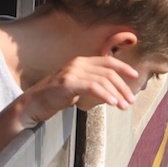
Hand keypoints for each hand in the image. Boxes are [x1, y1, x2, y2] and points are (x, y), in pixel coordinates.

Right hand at [17, 55, 139, 126]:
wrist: (32, 104)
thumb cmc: (54, 97)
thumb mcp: (75, 86)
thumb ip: (90, 83)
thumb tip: (111, 90)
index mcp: (80, 62)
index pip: (107, 61)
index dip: (123, 67)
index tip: (135, 76)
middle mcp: (77, 63)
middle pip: (108, 71)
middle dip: (123, 86)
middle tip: (131, 100)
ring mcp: (72, 72)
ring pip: (103, 80)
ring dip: (117, 93)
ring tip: (124, 105)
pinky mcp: (68, 83)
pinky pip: (93, 87)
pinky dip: (105, 95)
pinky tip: (112, 103)